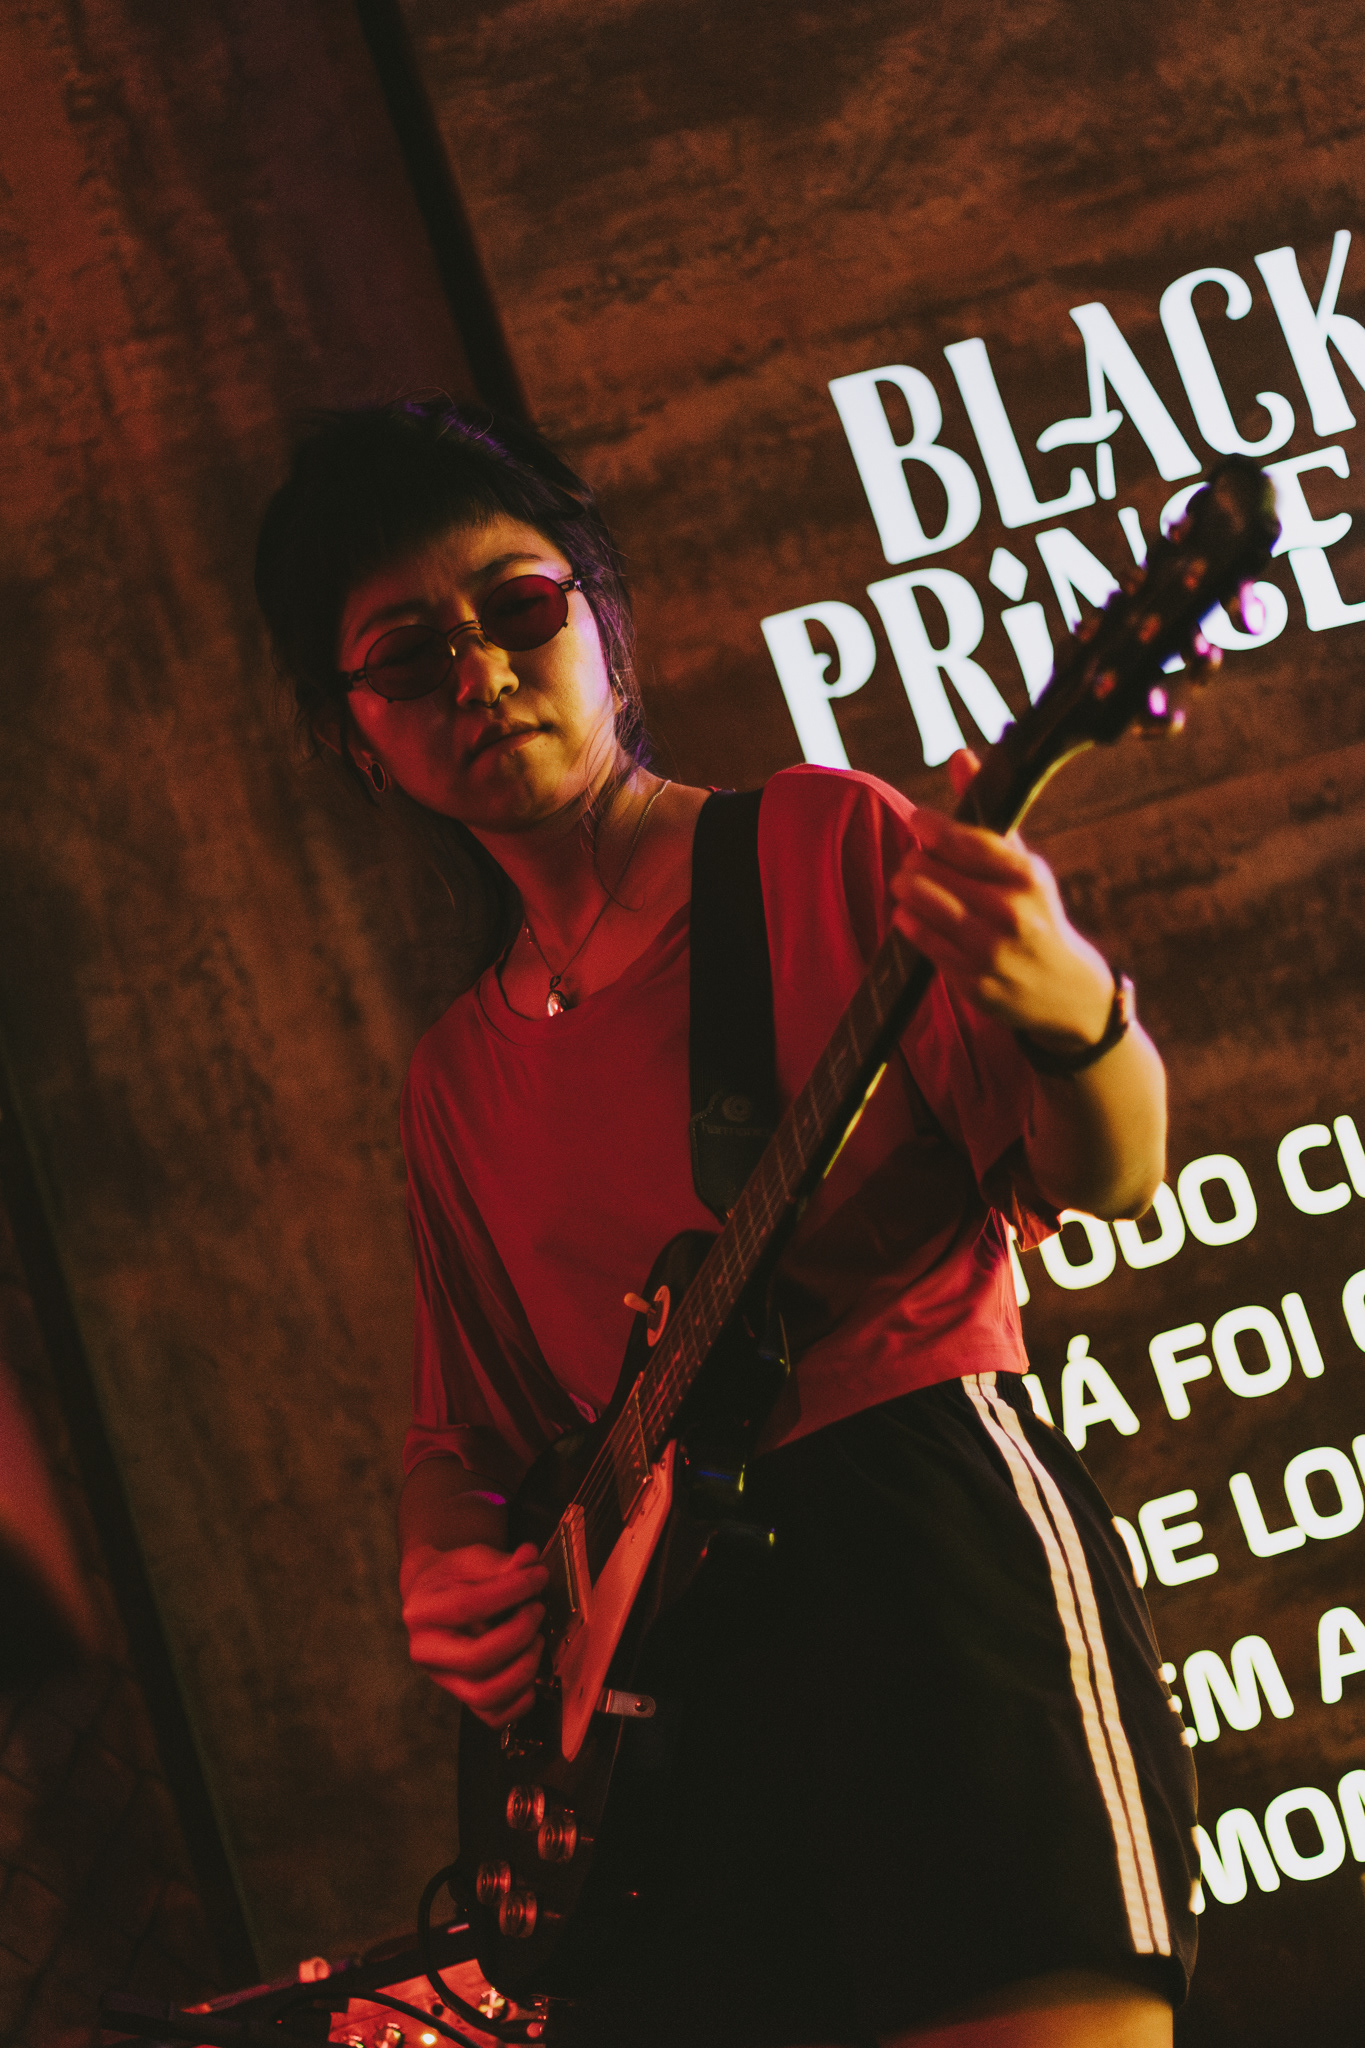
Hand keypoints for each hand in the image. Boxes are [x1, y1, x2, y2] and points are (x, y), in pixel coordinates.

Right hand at [402, 1540, 547, 1725]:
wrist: (434, 1596)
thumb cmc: (454, 1577)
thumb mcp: (472, 1559)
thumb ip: (501, 1562)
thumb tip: (530, 1559)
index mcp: (422, 1611)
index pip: (467, 1607)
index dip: (510, 1592)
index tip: (538, 1577)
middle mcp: (425, 1651)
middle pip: (476, 1658)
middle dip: (518, 1635)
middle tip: (537, 1610)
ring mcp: (442, 1679)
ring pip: (484, 1694)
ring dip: (522, 1670)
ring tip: (536, 1641)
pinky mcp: (460, 1696)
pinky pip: (492, 1716)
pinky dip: (519, 1704)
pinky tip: (533, 1676)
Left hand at [890, 750, 1113, 1048]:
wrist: (1064, 991)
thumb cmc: (1035, 913)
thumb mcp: (1023, 864)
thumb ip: (987, 814)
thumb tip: (959, 756)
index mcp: (1027, 876)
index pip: (965, 841)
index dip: (932, 827)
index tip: (918, 821)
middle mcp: (1011, 913)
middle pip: (929, 871)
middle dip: (916, 862)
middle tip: (917, 862)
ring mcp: (990, 951)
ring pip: (917, 906)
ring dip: (907, 892)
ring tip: (911, 887)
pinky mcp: (973, 982)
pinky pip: (921, 942)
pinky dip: (909, 923)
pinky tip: (913, 916)